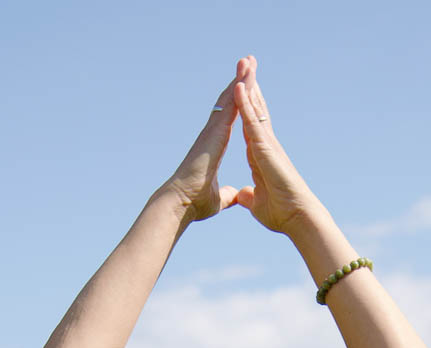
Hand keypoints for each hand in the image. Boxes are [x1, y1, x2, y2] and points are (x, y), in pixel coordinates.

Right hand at [166, 69, 242, 221]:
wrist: (180, 203)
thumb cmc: (194, 203)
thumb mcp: (219, 198)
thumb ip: (227, 194)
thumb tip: (233, 197)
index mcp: (215, 147)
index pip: (230, 121)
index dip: (238, 105)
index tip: (245, 90)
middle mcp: (213, 135)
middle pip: (229, 103)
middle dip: (238, 84)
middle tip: (247, 64)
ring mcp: (212, 131)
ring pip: (229, 99)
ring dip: (240, 79)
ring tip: (249, 60)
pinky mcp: (214, 132)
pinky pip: (230, 105)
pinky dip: (238, 89)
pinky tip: (246, 74)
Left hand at [231, 57, 316, 235]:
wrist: (298, 219)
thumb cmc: (283, 215)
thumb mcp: (257, 204)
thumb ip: (250, 196)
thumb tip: (243, 196)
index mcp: (260, 158)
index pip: (249, 129)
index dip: (244, 110)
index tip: (239, 93)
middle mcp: (265, 147)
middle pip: (255, 112)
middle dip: (250, 89)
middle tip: (246, 65)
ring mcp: (267, 146)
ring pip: (255, 110)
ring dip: (248, 87)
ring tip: (243, 63)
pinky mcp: (266, 149)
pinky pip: (253, 122)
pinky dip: (245, 105)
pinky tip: (238, 87)